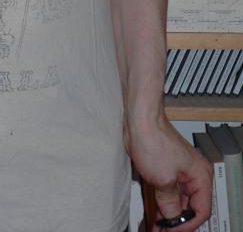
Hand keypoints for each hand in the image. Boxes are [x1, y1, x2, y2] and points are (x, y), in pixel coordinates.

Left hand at [126, 114, 211, 231]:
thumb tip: (172, 219)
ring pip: (176, 200)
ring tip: (156, 226)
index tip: (172, 231)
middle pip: (188, 207)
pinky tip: (152, 213)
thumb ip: (168, 204)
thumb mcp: (162, 180)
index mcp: (200, 176)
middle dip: (175, 221)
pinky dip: (159, 203)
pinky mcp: (164, 169)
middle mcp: (192, 174)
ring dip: (166, 214)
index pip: (201, 210)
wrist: (138, 119)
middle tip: (162, 231)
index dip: (187, 225)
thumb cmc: (153, 138)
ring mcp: (178, 172)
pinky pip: (165, 191)